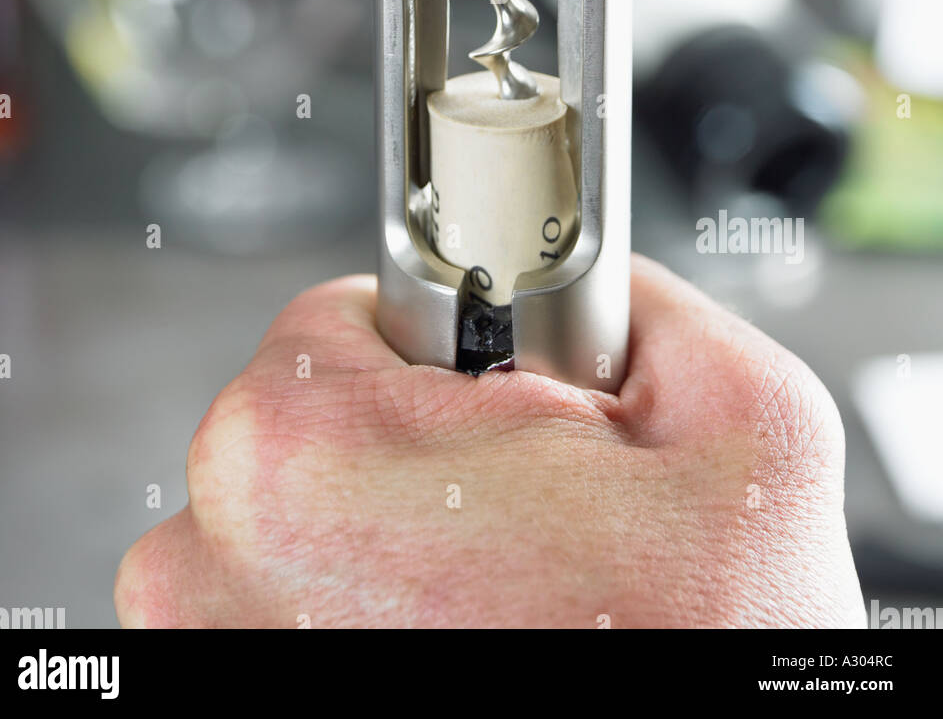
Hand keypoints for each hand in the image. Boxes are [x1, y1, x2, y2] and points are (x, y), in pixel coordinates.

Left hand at [114, 257, 864, 627]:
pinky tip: (463, 645)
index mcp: (302, 446)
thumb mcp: (751, 428)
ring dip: (391, 554)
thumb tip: (593, 285)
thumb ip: (639, 302)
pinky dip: (368, 624)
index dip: (460, 358)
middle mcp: (210, 556)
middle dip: (427, 456)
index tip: (504, 413)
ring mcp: (212, 650)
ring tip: (499, 607)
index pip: (351, 314)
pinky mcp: (226, 695)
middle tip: (527, 527)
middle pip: (320, 424)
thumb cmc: (701, 660)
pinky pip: (292, 616)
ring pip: (305, 533)